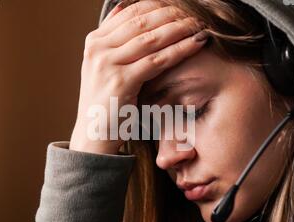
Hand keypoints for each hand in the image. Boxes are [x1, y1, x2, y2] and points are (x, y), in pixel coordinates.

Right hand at [70, 0, 207, 154]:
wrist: (94, 135)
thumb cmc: (105, 102)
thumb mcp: (102, 66)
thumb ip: (112, 38)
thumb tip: (123, 6)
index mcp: (94, 41)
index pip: (130, 12)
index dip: (157, 5)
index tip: (179, 5)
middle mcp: (97, 49)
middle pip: (141, 22)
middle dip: (172, 14)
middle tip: (195, 12)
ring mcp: (107, 65)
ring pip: (151, 39)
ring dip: (180, 28)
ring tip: (200, 24)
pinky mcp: (120, 82)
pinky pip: (157, 61)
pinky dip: (180, 50)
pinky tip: (196, 43)